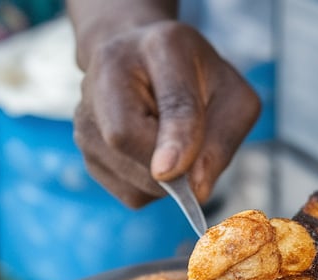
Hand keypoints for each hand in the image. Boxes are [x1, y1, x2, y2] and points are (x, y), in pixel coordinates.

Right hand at [72, 20, 259, 207]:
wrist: (142, 60)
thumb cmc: (194, 80)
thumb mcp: (230, 95)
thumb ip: (222, 139)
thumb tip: (196, 190)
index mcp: (159, 48)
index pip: (170, 100)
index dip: (174, 137)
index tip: (170, 170)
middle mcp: (107, 74)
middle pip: (126, 139)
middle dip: (172, 171)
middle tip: (196, 155)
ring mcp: (87, 116)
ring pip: (132, 179)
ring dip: (167, 182)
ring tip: (170, 144)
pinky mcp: (87, 153)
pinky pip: (131, 194)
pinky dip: (153, 189)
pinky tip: (154, 156)